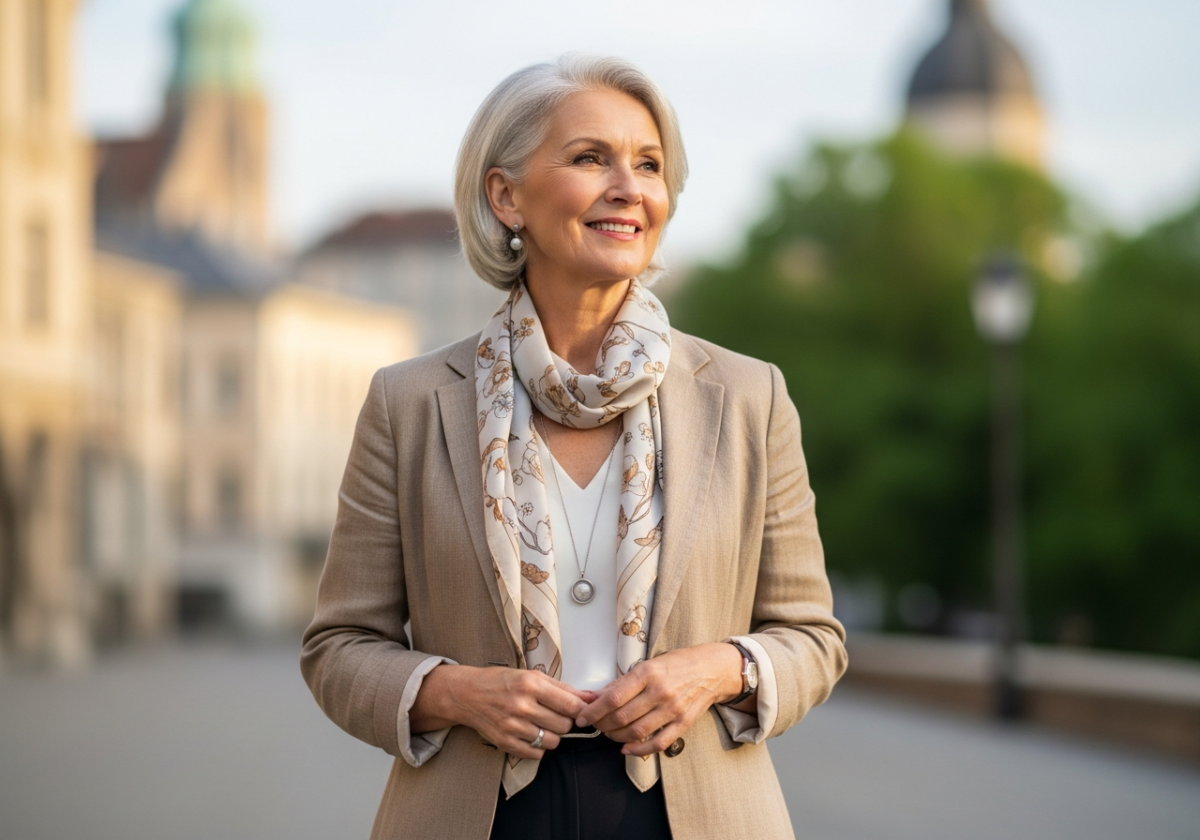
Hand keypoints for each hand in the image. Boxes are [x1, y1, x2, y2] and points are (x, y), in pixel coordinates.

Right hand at [412, 665, 595, 759]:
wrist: (467, 694)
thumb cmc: (502, 681)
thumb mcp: (531, 676)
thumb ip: (561, 687)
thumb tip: (589, 697)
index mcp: (530, 685)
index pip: (570, 705)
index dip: (581, 711)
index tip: (581, 711)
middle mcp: (521, 706)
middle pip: (564, 725)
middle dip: (566, 722)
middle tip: (557, 716)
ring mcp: (512, 726)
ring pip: (552, 742)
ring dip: (553, 736)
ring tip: (543, 725)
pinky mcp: (504, 742)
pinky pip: (536, 755)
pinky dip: (539, 748)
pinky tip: (532, 735)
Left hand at [576, 642, 743, 756]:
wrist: (713, 669)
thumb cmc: (677, 663)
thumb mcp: (648, 663)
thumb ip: (623, 682)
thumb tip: (596, 696)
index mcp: (648, 673)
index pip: (613, 698)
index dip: (593, 711)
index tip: (582, 717)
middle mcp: (660, 692)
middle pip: (621, 717)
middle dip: (602, 725)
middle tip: (594, 726)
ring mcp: (673, 710)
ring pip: (636, 732)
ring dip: (616, 737)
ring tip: (608, 734)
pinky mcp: (683, 724)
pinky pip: (658, 743)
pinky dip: (639, 749)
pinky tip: (626, 748)